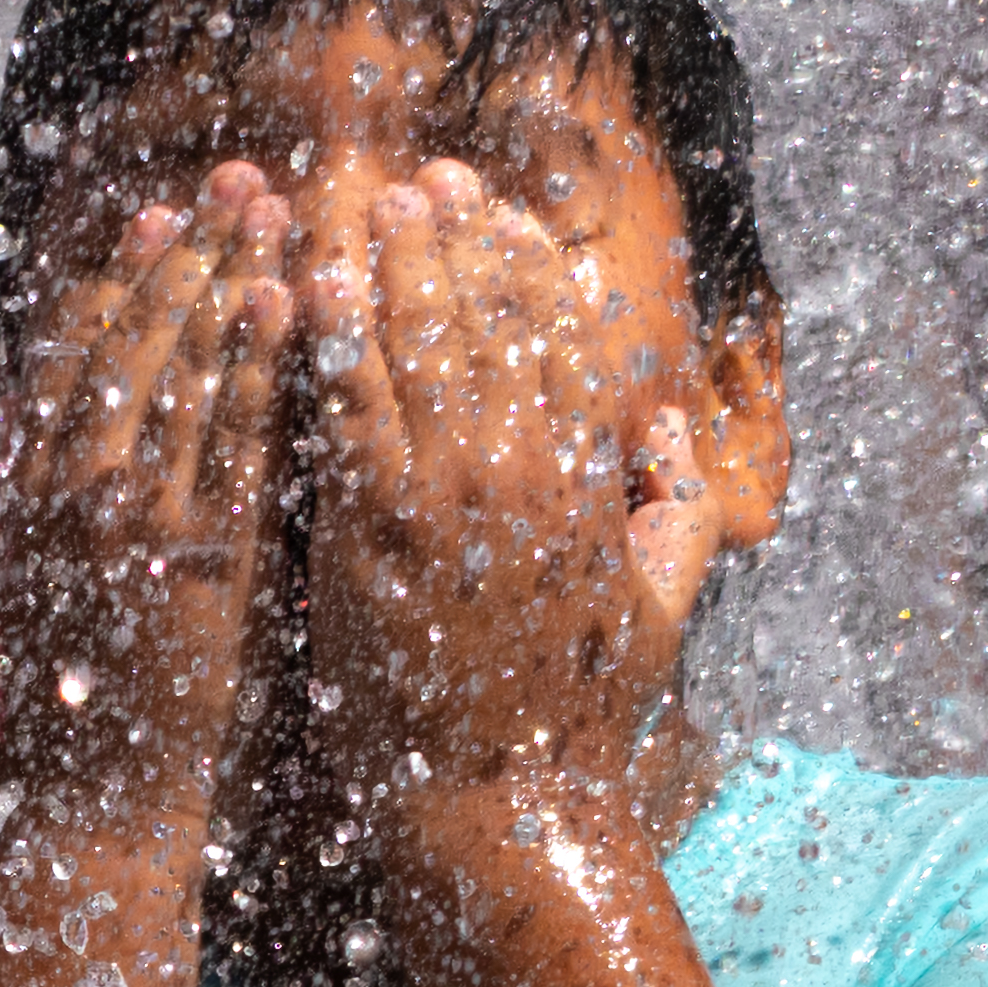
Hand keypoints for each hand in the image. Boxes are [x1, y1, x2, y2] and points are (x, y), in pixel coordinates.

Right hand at [0, 162, 293, 837]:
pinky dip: (260, 363)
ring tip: (272, 212)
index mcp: (32, 502)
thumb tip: (12, 476)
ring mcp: (134, 521)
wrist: (88, 812)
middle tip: (231, 185)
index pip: (84, 364)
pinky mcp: (198, 556)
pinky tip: (290, 301)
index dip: (125, 286)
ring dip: (229, 281)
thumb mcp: (14, 618)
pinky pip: (237, 438)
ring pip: (185, 371)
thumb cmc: (58, 732)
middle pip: (137, 344)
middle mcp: (73, 494)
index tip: (159, 222)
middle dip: (188, 256)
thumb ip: (24, 538)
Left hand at [303, 164, 674, 801]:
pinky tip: (312, 287)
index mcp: (590, 482)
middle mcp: (528, 474)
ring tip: (364, 207)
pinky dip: (333, 342)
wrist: (503, 806)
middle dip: (455, 242)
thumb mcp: (658, 608)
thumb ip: (674, 514)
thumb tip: (675, 440)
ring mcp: (451, 499)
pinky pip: (351, 412)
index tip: (496, 212)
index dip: (525, 266)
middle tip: (420, 181)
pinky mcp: (376, 533)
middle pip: (491, 323)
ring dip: (393, 268)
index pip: (562, 340)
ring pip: (422, 350)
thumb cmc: (576, 719)